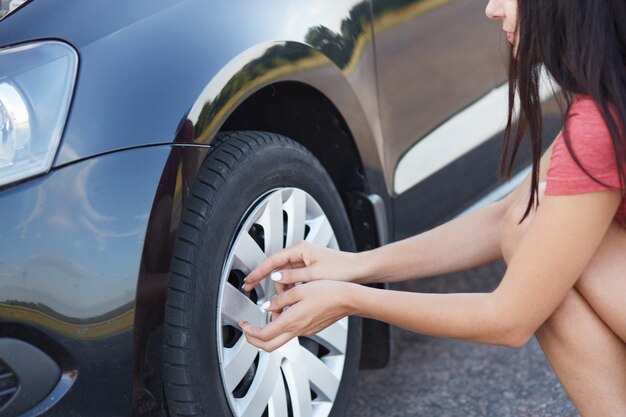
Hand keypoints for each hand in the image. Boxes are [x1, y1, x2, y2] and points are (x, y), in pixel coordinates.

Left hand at [239, 280, 353, 351]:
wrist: (348, 299)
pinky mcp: (310, 328)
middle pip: (269, 345)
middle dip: (254, 340)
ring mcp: (305, 331)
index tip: (244, 324)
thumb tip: (267, 305)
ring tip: (272, 308)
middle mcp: (297, 330)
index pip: (264, 334)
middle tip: (247, 330)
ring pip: (280, 337)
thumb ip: (280, 299)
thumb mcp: (299, 290)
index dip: (249, 331)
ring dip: (270, 328)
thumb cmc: (328, 292)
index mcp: (292, 321)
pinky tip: (286, 309)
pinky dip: (283, 323)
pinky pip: (292, 330)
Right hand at [241, 240, 363, 292]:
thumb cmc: (342, 268)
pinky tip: (291, 299)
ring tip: (282, 302)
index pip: (272, 260)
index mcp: (300, 250)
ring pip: (285, 276)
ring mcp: (305, 261)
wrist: (358, 270)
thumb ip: (293, 276)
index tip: (249, 280)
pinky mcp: (309, 269)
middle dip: (269, 283)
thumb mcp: (314, 275)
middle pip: (277, 269)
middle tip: (256, 293)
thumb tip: (276, 277)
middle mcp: (301, 253)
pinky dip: (290, 289)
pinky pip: (293, 279)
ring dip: (282, 289)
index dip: (259, 271)